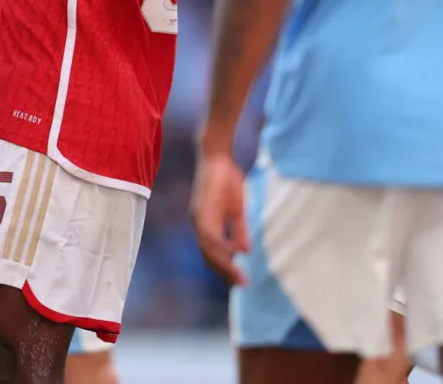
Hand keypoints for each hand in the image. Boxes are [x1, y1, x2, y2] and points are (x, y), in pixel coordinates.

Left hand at [191, 150, 248, 285]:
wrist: (217, 157)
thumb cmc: (226, 180)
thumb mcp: (236, 209)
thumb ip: (238, 230)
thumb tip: (244, 251)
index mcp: (205, 224)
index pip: (212, 253)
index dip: (225, 267)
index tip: (240, 279)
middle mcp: (198, 224)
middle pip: (208, 256)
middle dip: (224, 272)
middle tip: (241, 284)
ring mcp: (199, 218)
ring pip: (208, 250)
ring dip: (223, 265)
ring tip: (238, 277)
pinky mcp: (202, 211)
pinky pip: (210, 236)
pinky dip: (221, 248)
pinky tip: (234, 255)